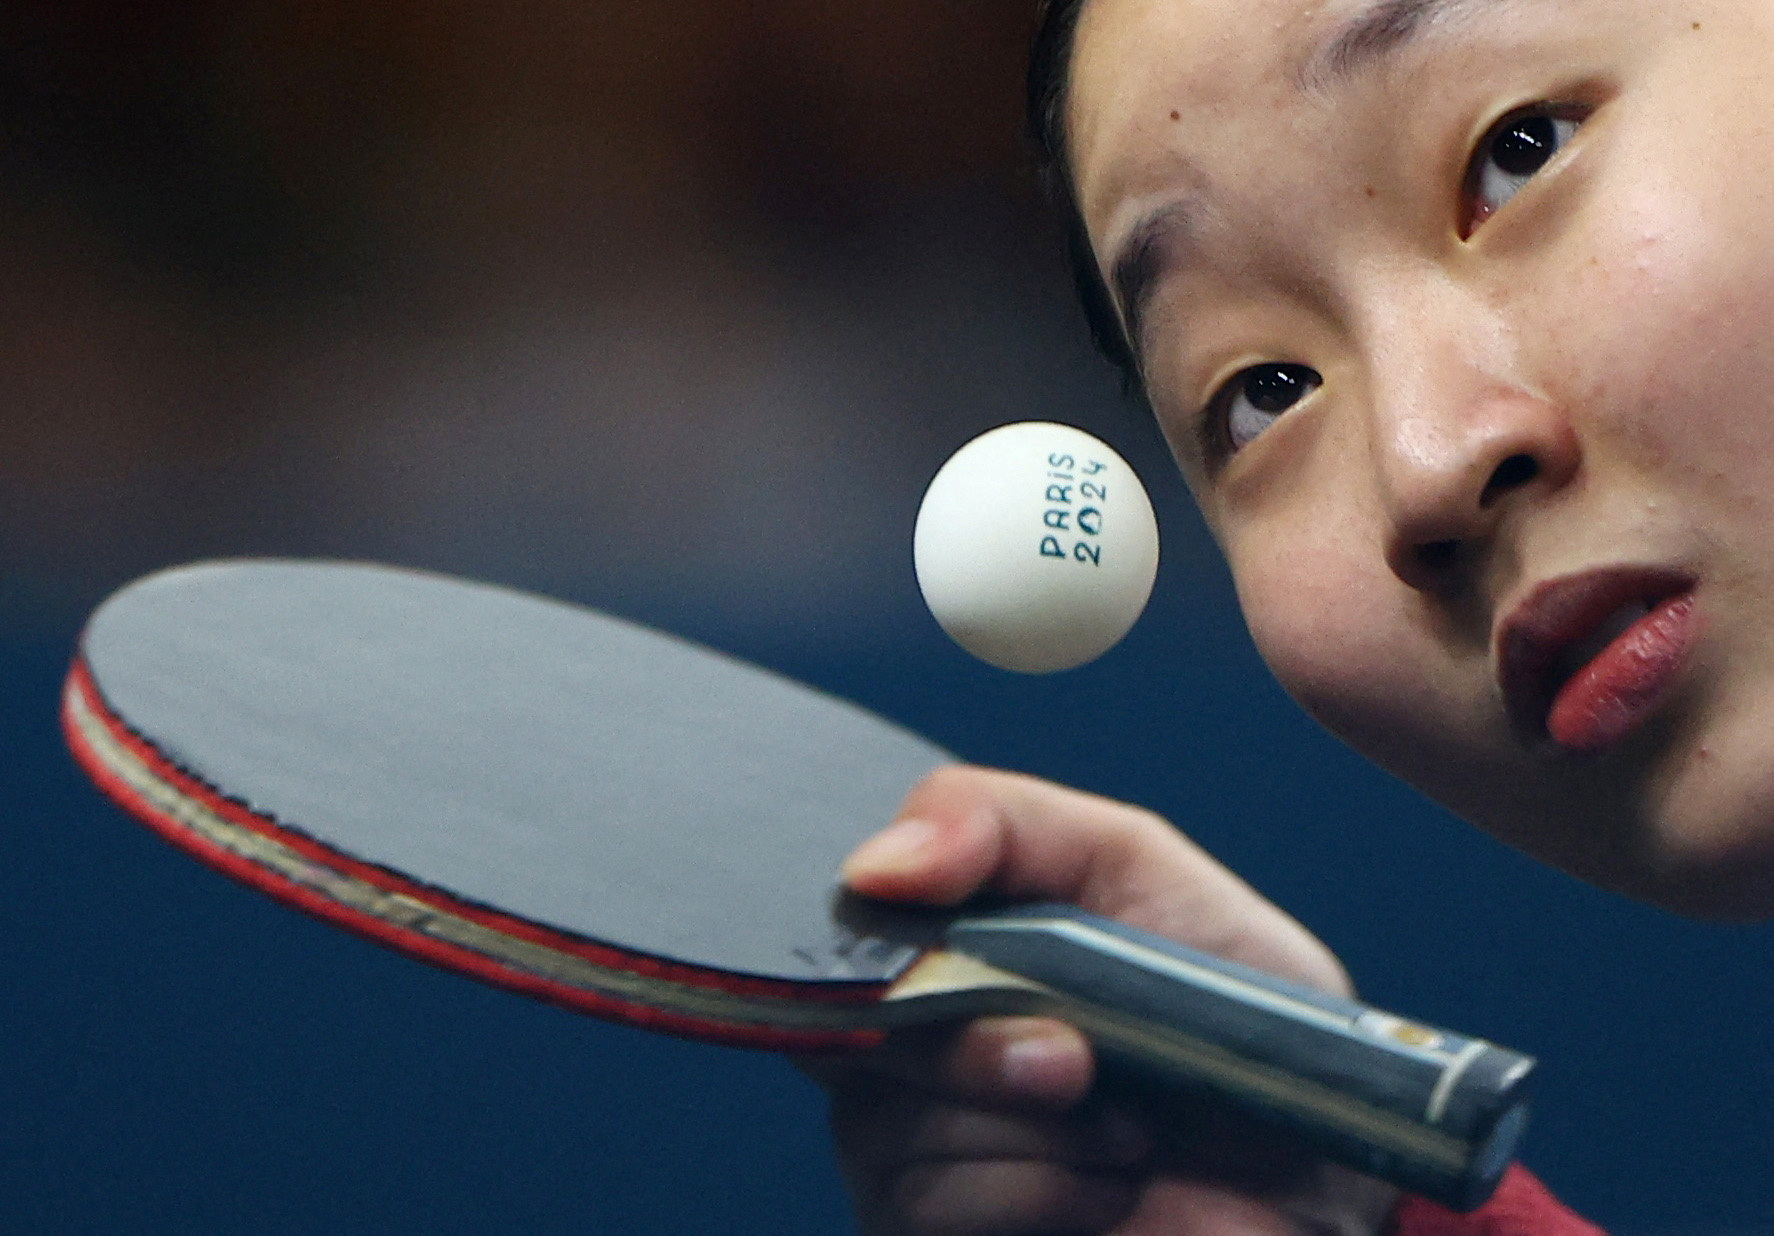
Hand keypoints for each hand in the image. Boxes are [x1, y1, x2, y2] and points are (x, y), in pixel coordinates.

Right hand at [798, 765, 1398, 1235]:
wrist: (1322, 1184)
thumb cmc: (1237, 1022)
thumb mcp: (1138, 868)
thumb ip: (1003, 823)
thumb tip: (874, 860)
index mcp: (941, 948)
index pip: (836, 921)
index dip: (872, 917)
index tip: (924, 905)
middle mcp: (911, 1047)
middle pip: (846, 1021)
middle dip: (974, 1036)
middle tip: (1079, 1056)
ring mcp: (911, 1151)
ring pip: (885, 1118)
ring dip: (1031, 1125)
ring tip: (1127, 1131)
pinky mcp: (927, 1233)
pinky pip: (923, 1203)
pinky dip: (1035, 1190)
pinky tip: (1107, 1191)